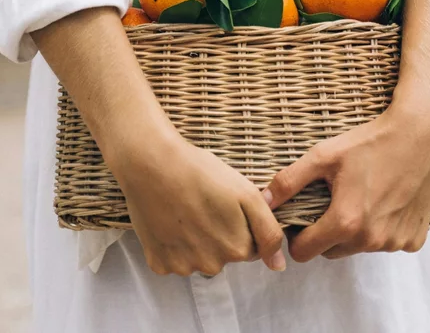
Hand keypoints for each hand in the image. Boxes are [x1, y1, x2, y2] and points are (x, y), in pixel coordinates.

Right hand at [112, 131, 286, 275]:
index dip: (241, 224)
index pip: (250, 247)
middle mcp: (211, 266)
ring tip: (185, 210)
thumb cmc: (201, 172)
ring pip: (199, 258)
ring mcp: (182, 267)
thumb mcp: (247, 194)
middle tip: (204, 204)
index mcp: (237, 249)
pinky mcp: (158, 263)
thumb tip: (278, 266)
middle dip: (219, 234)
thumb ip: (268, 233)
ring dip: (196, 240)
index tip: (225, 205)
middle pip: (224, 255)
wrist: (151, 163)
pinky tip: (169, 220)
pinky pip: (174, 260)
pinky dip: (173, 244)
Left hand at [263, 98, 429, 261]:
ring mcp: (395, 241)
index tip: (302, 217)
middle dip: (326, 234)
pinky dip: (382, 229)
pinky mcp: (414, 239)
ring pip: (359, 248)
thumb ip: (289, 181)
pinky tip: (385, 201)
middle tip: (333, 202)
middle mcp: (371, 239)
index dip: (297, 236)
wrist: (422, 135)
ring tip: (361, 197)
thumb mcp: (324, 156)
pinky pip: (387, 243)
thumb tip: (262, 201)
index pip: (304, 252)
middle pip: (331, 252)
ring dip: (355, 232)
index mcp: (345, 222)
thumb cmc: (371, 142)